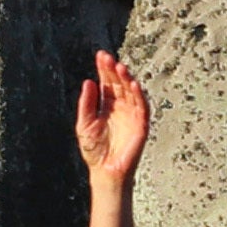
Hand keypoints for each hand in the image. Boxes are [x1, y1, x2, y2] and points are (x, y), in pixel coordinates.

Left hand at [74, 51, 149, 182]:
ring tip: (120, 67)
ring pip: (131, 92)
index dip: (104, 69)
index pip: (107, 82)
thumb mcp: (84, 124)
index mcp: (107, 105)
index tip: (100, 55)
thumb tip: (89, 82)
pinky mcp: (140, 125)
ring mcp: (131, 115)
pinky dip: (139, 95)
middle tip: (108, 58)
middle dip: (114, 70)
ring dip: (126, 79)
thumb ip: (86, 104)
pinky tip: (133, 84)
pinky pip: (142, 107)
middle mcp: (120, 107)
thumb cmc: (94, 150)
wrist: (105, 171)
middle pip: (119, 84)